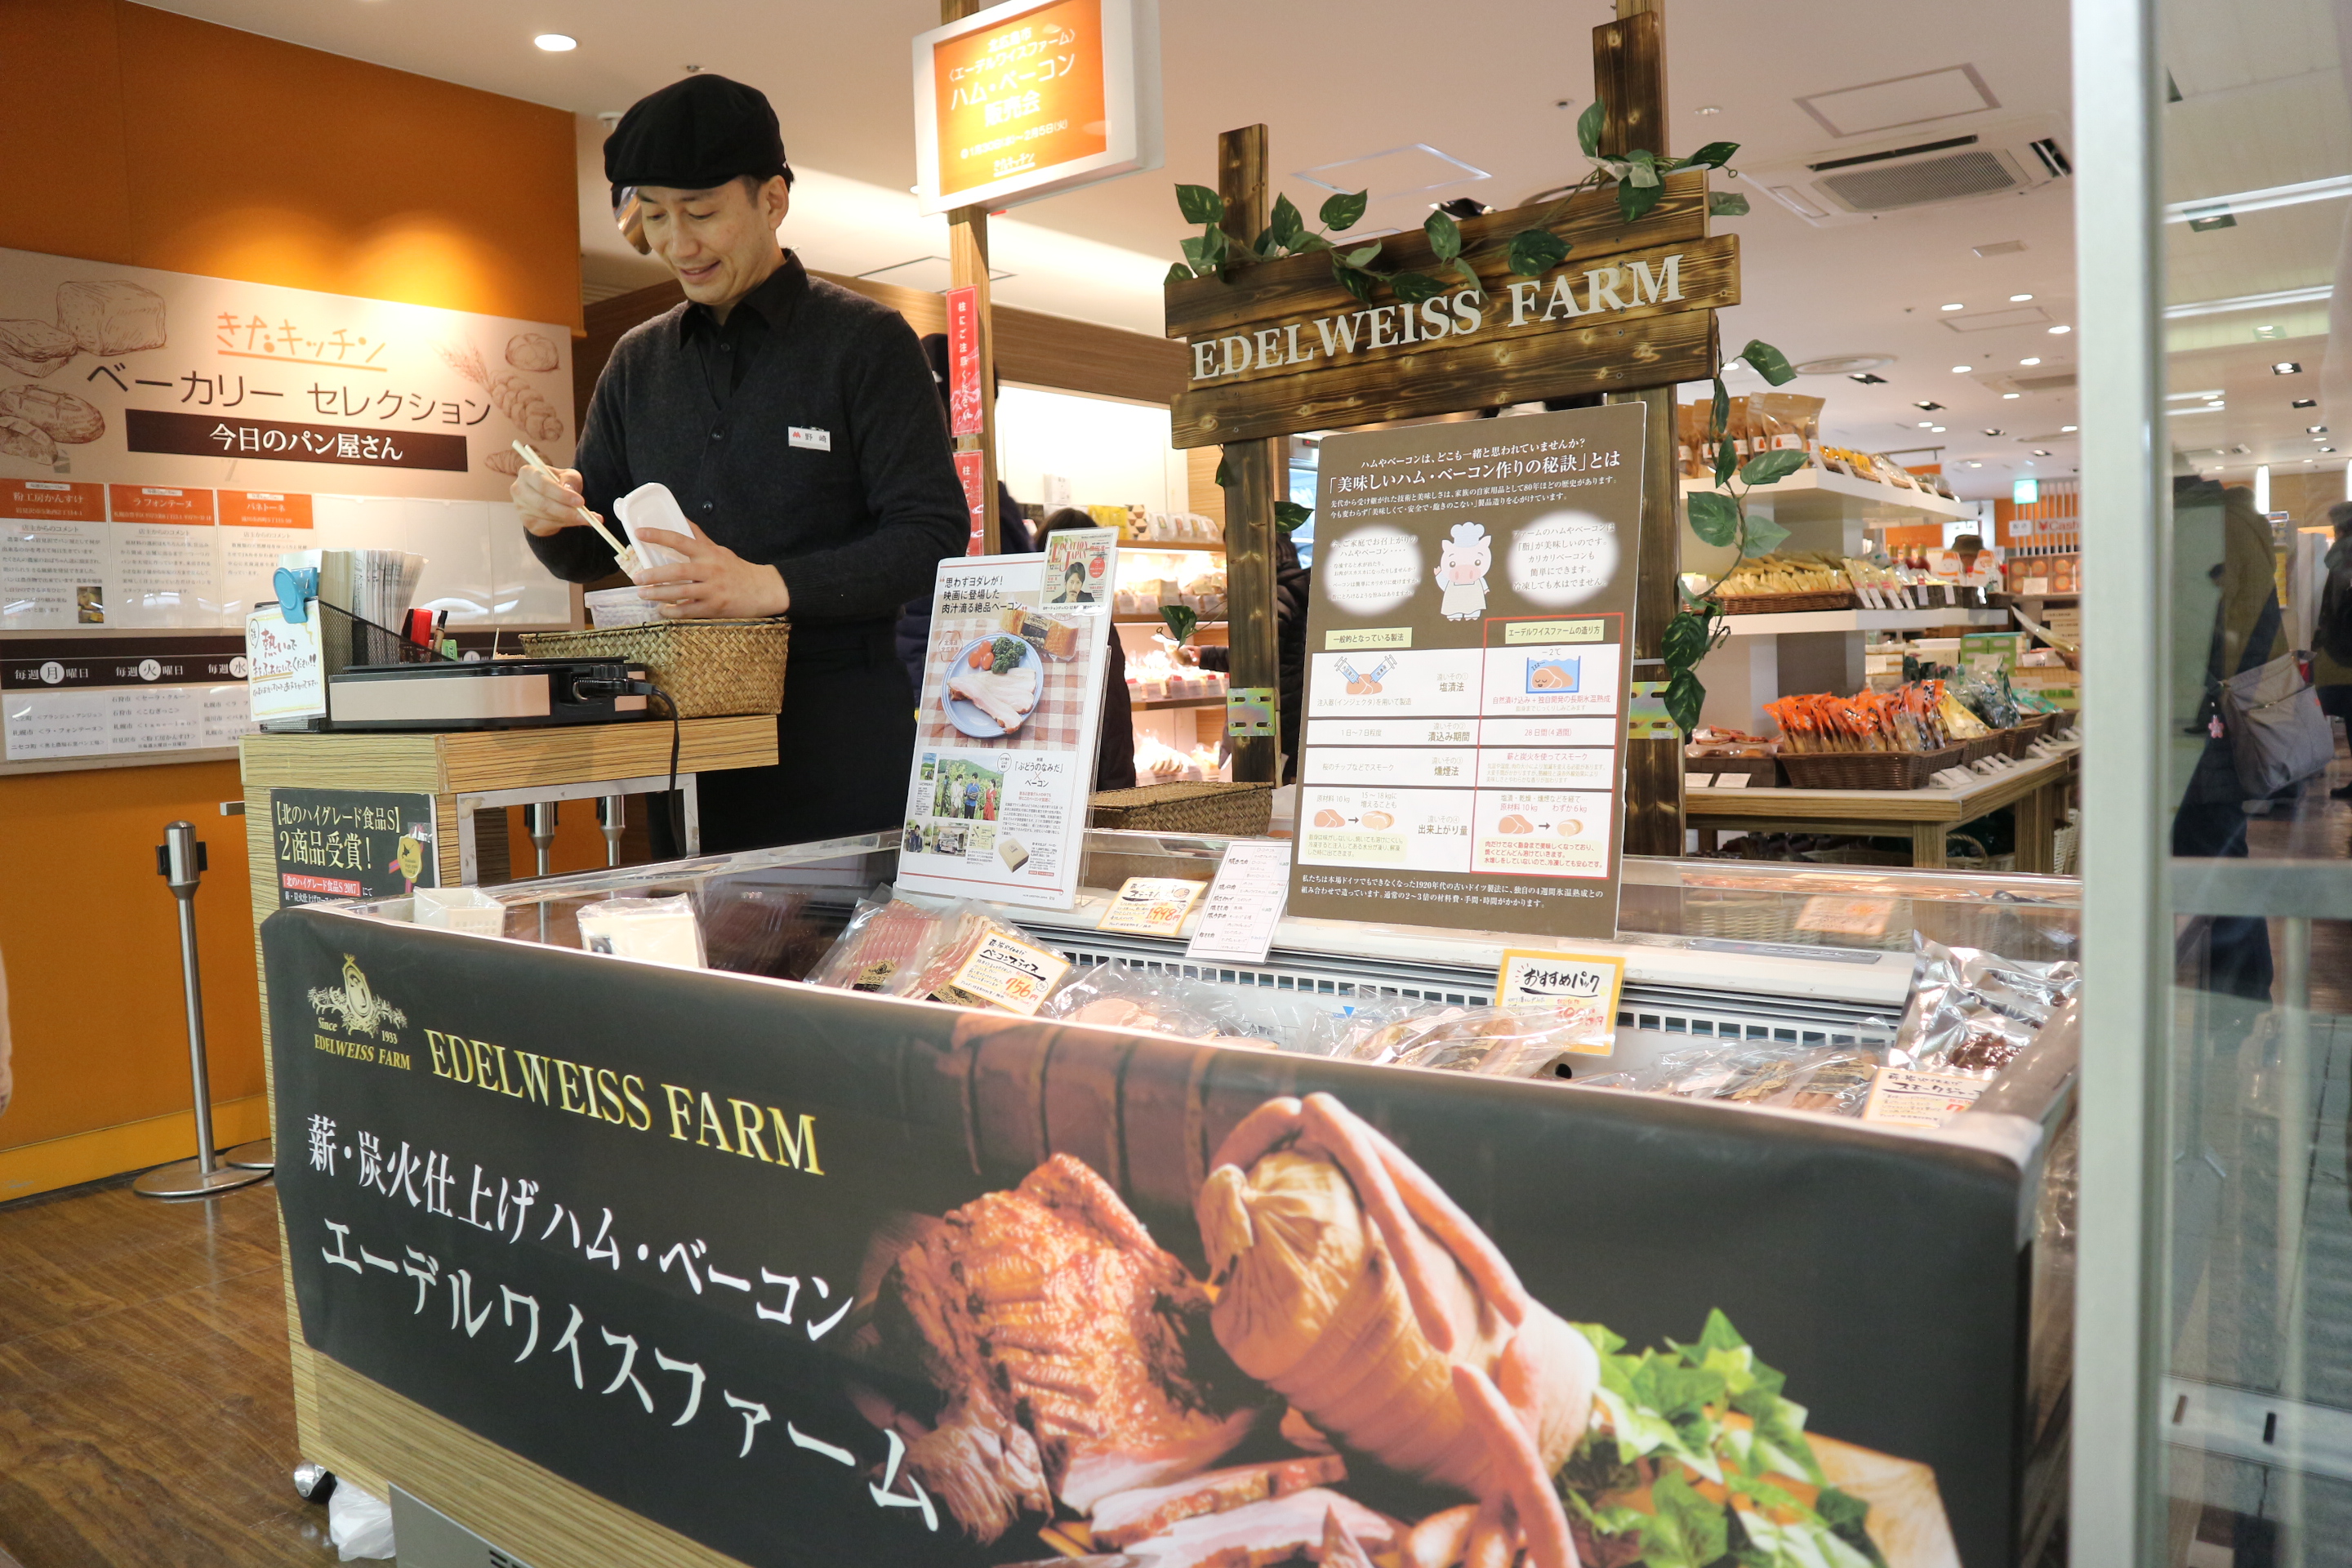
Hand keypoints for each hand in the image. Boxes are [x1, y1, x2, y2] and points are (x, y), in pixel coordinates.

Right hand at [512, 463, 596, 538]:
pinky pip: (547, 526)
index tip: (580, 501)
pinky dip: (564, 525)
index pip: (543, 484)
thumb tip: (569, 489)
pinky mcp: (528, 522)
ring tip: (587, 519)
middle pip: (543, 504)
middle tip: (586, 515)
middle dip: (567, 511)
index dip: (562, 494)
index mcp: (527, 472)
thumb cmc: (560, 482)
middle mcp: (519, 490)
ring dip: (569, 520)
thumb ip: (570, 479)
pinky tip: (576, 522)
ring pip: (546, 517)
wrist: (552, 497)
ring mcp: (521, 508)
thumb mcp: (568, 475)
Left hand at [634, 523, 790, 618]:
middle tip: (637, 577)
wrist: (761, 590)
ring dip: (659, 594)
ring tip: (643, 594)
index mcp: (709, 553)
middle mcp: (710, 570)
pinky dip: (673, 612)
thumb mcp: (719, 550)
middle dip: (654, 575)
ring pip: (681, 592)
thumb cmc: (736, 569)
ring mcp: (713, 590)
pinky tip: (662, 610)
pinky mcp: (714, 608)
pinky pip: (689, 611)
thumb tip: (681, 518)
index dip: (659, 536)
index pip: (680, 540)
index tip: (640, 533)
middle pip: (678, 571)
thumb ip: (698, 537)